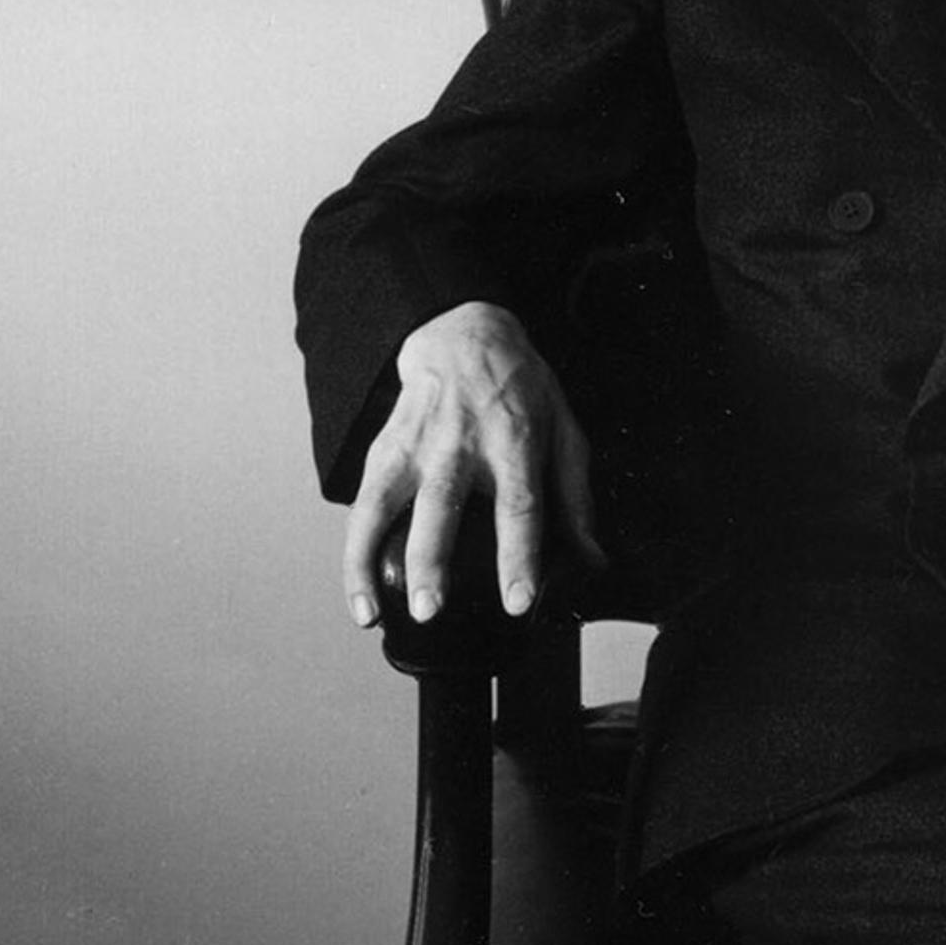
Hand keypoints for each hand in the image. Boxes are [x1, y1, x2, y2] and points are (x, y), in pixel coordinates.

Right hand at [340, 300, 605, 626]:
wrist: (462, 334)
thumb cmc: (518, 388)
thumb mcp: (564, 430)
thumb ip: (576, 498)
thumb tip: (592, 560)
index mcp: (513, 442)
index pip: (518, 505)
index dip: (518, 555)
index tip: (516, 600)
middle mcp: (459, 445)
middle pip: (442, 506)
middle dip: (430, 560)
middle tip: (428, 609)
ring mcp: (415, 446)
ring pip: (386, 504)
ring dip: (373, 558)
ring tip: (372, 611)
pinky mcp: (383, 450)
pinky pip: (361, 505)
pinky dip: (353, 551)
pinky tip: (358, 593)